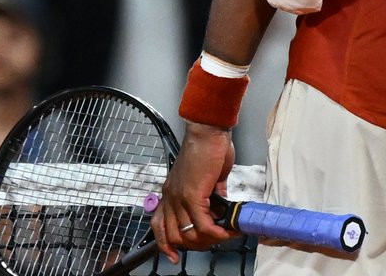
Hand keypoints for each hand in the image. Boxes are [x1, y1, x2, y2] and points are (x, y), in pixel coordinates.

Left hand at [151, 123, 235, 259]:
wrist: (208, 130)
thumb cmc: (208, 146)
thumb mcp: (205, 176)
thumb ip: (210, 194)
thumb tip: (220, 207)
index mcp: (171, 192)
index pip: (159, 225)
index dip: (165, 245)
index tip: (174, 256)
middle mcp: (170, 197)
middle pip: (175, 236)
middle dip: (195, 245)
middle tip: (213, 241)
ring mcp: (180, 197)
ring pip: (189, 234)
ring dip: (208, 240)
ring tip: (224, 235)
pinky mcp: (194, 195)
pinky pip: (203, 224)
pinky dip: (216, 232)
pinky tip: (227, 231)